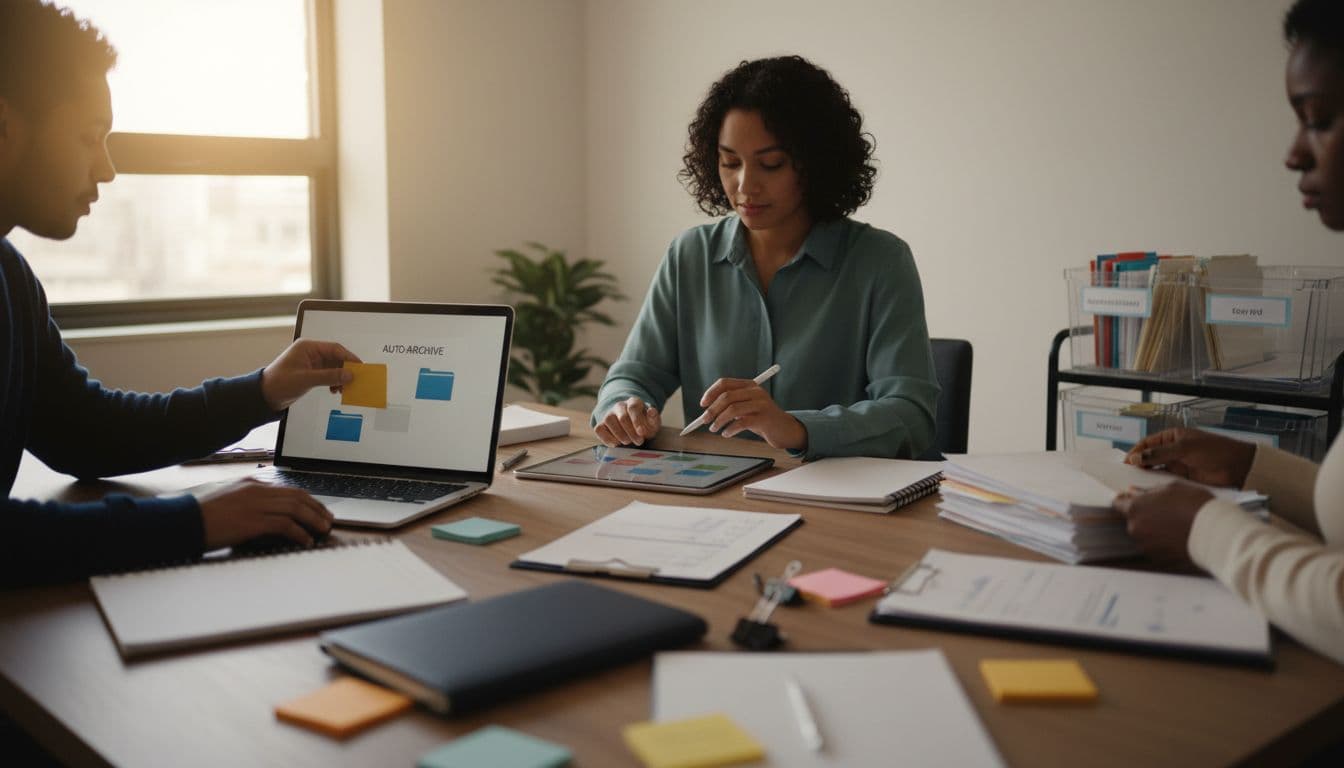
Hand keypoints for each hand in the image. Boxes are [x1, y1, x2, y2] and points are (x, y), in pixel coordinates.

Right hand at [196, 479, 333, 548]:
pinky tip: (305, 541)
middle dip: (316, 509)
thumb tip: (265, 517)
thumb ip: (247, 504)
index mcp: (250, 484)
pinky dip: (299, 533)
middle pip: (297, 497)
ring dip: (313, 520)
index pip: (288, 490)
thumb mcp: (227, 501)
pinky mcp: (252, 521)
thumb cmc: (199, 515)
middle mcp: (256, 490)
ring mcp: (255, 504)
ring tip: (322, 530)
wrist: (181, 520)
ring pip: (295, 509)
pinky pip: (285, 525)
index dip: (307, 501)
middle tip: (327, 520)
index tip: (317, 510)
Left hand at [260, 339, 360, 410]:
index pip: (334, 349)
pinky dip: (333, 381)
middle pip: (336, 358)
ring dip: (340, 377)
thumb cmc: (279, 383)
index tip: (359, 367)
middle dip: (345, 369)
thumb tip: (349, 375)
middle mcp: (311, 353)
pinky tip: (334, 390)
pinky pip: (328, 374)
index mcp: (308, 347)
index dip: (349, 357)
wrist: (265, 396)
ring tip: (344, 388)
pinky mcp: (311, 373)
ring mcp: (311, 363)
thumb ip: (329, 376)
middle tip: (355, 379)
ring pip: (333, 367)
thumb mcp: (306, 379)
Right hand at [595, 396, 660, 445]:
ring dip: (620, 436)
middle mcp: (619, 406)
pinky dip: (607, 438)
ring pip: (609, 421)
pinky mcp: (600, 425)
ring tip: (628, 441)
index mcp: (634, 402)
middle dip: (631, 432)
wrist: (633, 430)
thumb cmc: (644, 426)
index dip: (637, 420)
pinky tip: (616, 443)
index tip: (641, 432)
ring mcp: (609, 414)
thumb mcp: (653, 423)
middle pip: (622, 417)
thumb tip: (652, 411)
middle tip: (639, 441)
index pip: (633, 407)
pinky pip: (599, 429)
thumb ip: (654, 418)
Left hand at [698, 378, 806, 450]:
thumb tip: (707, 410)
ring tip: (714, 429)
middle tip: (704, 420)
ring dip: (719, 420)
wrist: (784, 429)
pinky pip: (741, 423)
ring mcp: (761, 404)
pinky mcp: (765, 418)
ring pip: (732, 409)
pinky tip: (727, 434)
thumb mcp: (746, 407)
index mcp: (749, 385)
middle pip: (727, 396)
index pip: (725, 383)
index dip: (711, 393)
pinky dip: (730, 429)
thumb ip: (730, 405)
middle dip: (712, 409)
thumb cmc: (761, 419)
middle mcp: (756, 392)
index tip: (702, 404)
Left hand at [1113, 481, 1214, 565]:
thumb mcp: (1171, 488)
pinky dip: (1160, 541)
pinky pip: (1153, 546)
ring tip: (1173, 523)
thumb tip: (1133, 491)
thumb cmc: (1194, 505)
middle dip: (1142, 515)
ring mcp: (1145, 544)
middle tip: (1162, 511)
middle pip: (1132, 520)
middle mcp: (1135, 528)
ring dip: (1151, 529)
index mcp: (1135, 508)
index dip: (1125, 500)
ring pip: (1143, 534)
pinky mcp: (1156, 557)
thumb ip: (1148, 491)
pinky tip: (1175, 535)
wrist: (1214, 531)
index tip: (1131, 499)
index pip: (1118, 504)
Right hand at [1124, 427, 1255, 487]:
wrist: (1239, 467)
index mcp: (1171, 437)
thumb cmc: (1214, 451)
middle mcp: (1171, 450)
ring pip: (1155, 469)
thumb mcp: (1185, 449)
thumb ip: (1159, 454)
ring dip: (1146, 475)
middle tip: (1124, 476)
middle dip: (1138, 465)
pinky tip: (1148, 490)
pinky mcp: (1182, 478)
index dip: (1135, 452)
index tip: (1124, 463)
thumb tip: (1134, 458)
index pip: (1147, 443)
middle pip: (1148, 457)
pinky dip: (1156, 484)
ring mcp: (1176, 464)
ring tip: (1133, 484)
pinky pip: (1164, 480)